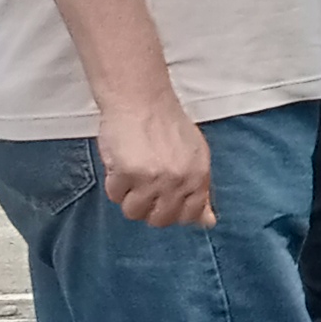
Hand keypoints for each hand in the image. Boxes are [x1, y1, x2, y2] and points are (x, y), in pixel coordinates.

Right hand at [98, 91, 213, 228]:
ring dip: (128, 195)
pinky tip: (120, 162)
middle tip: (143, 182)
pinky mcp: (128, 173)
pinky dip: (113, 181)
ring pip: (133, 211)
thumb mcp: (194, 156)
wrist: (140, 99)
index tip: (162, 198)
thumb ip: (199, 191)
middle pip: (159, 220)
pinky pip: (114, 194)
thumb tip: (207, 222)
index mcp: (198, 176)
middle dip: (148, 206)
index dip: (171, 211)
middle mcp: (179, 180)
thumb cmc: (165, 124)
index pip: (188, 216)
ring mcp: (153, 178)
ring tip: (131, 170)